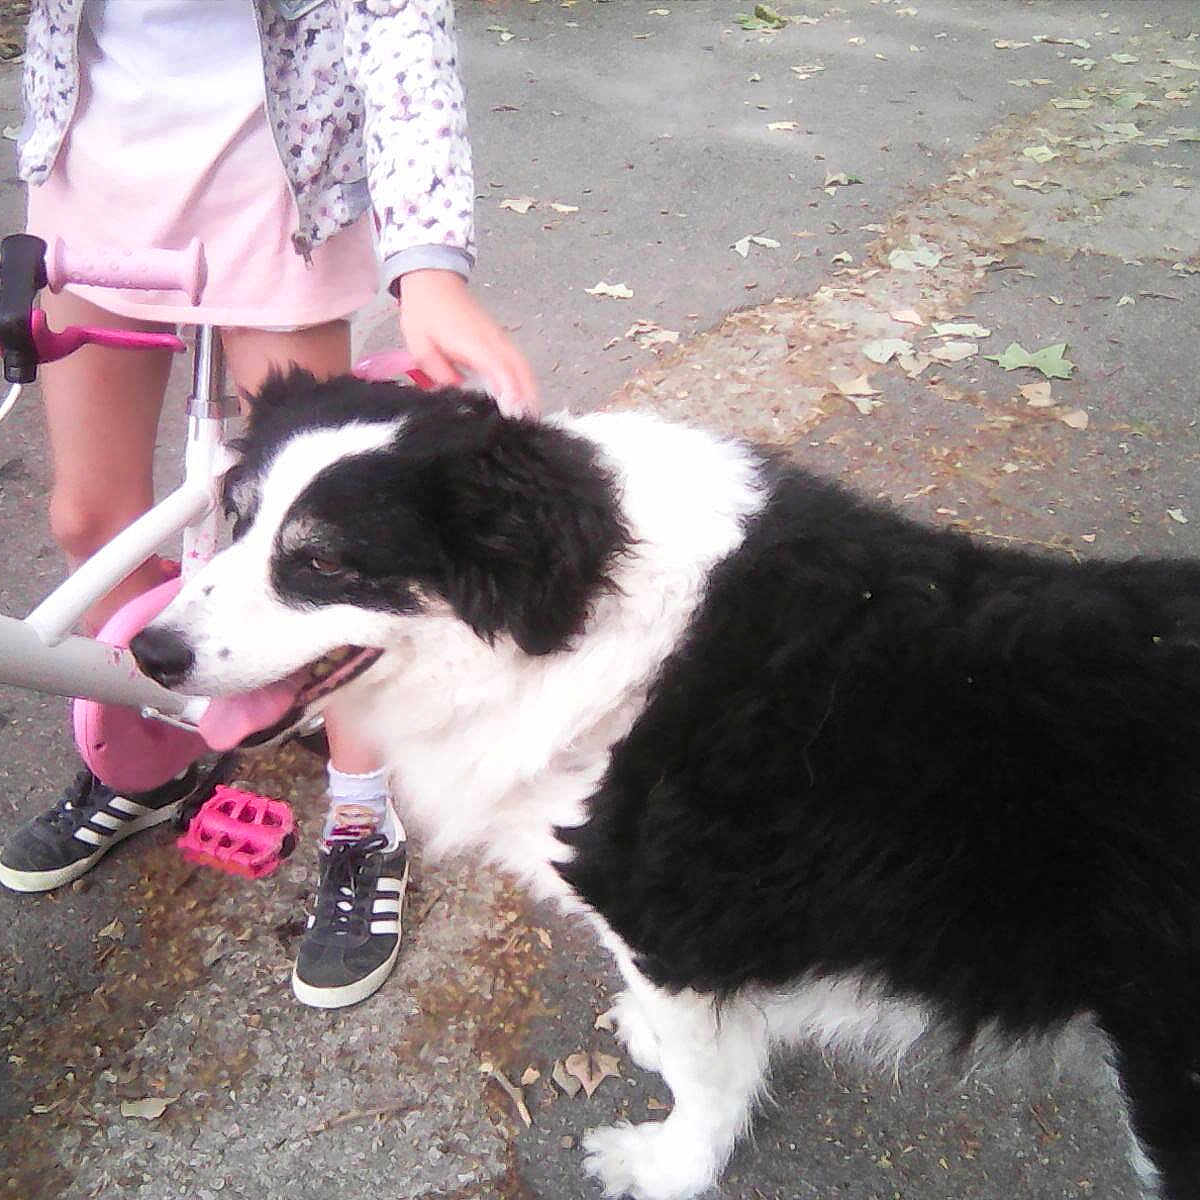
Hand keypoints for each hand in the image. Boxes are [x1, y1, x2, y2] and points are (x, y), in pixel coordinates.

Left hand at [397, 269, 538, 417]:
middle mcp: (494, 341)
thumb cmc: (424, 313)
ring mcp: (500, 338)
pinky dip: (524, 379)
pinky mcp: (499, 338)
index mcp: (475, 344)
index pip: (502, 372)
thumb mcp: (422, 348)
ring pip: (524, 367)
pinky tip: (522, 395)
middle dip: (528, 399)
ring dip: (530, 391)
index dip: (511, 394)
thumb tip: (459, 394)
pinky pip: (519, 361)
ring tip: (528, 416)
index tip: (515, 415)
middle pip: (521, 372)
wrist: (433, 280)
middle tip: (527, 425)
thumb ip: (441, 374)